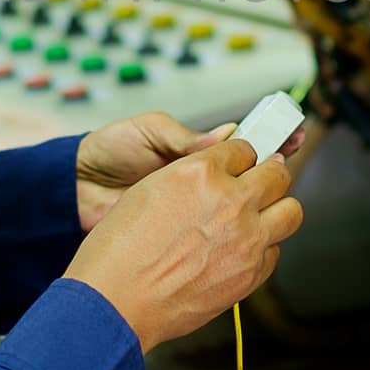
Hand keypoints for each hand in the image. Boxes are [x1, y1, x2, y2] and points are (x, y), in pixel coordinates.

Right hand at [64, 137, 303, 354]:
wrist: (117, 301)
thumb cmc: (121, 248)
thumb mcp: (151, 188)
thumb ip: (193, 174)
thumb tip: (217, 173)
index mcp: (201, 171)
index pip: (245, 149)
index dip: (240, 159)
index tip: (238, 166)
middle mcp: (231, 200)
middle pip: (277, 175)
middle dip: (268, 178)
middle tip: (256, 187)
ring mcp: (247, 238)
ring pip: (291, 211)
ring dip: (276, 211)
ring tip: (257, 219)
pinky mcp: (251, 273)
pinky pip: (275, 252)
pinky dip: (263, 250)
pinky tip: (238, 253)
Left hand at [75, 111, 304, 232]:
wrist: (75, 188)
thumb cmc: (110, 151)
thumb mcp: (148, 132)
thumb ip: (186, 138)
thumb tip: (229, 137)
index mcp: (199, 152)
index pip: (247, 145)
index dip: (272, 140)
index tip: (294, 134)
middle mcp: (205, 182)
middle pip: (254, 179)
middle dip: (275, 169)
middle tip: (286, 165)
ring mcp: (197, 212)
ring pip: (243, 210)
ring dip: (260, 202)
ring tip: (271, 194)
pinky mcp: (185, 236)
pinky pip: (219, 237)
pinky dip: (237, 234)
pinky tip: (248, 231)